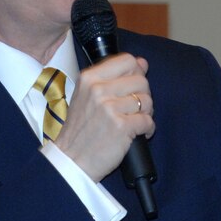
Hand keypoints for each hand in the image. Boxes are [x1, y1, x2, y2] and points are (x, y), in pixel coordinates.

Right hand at [54, 54, 154, 181]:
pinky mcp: (121, 126)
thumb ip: (113, 77)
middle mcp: (98, 89)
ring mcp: (109, 108)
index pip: (128, 60)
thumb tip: (143, 62)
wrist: (71, 160)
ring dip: (146, 114)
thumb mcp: (87, 96)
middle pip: (141, 80)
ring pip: (147, 101)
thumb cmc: (81, 129)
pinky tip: (137, 134)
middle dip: (143, 96)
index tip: (132, 86)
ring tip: (134, 122)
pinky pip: (148, 121)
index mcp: (89, 78)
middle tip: (133, 109)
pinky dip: (147, 129)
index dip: (136, 73)